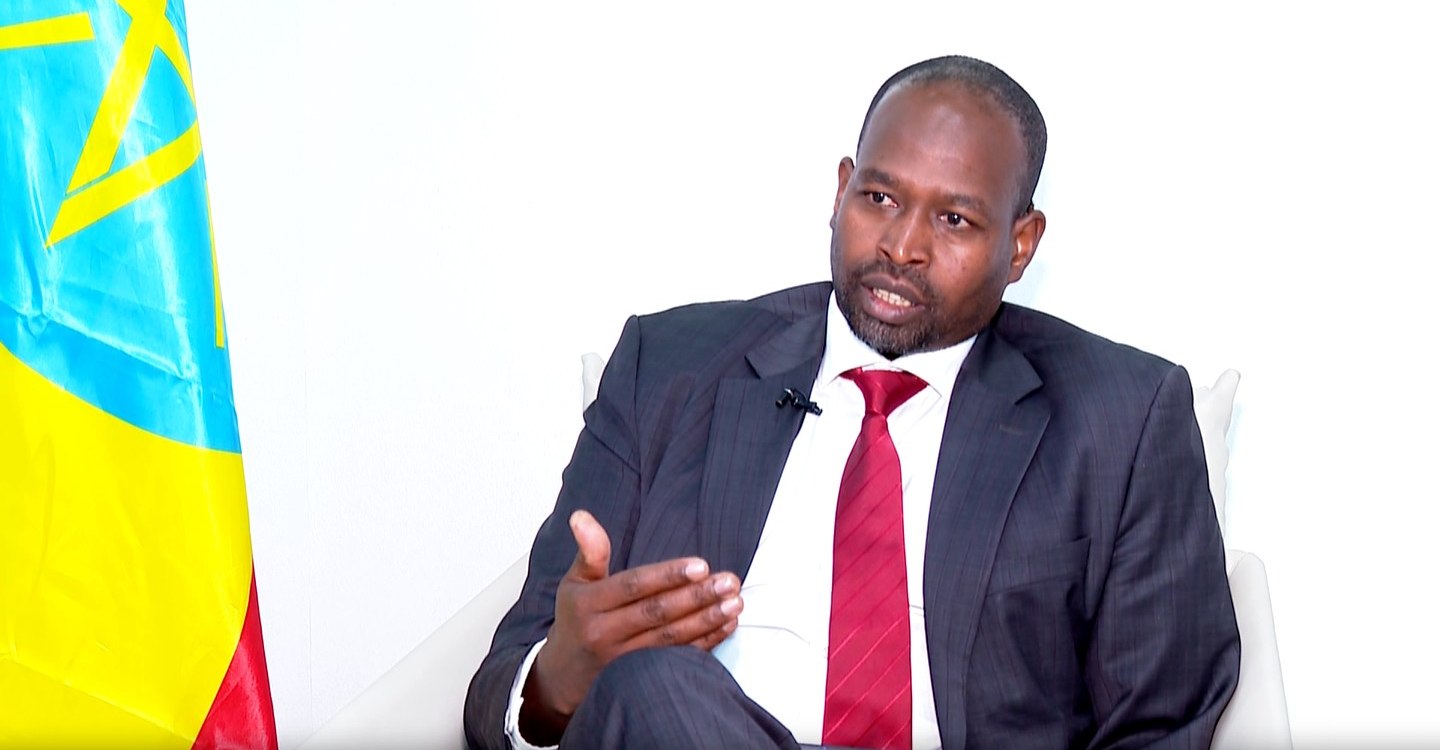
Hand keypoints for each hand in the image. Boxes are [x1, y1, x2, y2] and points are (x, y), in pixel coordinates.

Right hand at [519, 510, 742, 740]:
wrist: (563, 677)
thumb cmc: (575, 620)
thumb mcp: (574, 583)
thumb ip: (589, 551)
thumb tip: (581, 515)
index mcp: (589, 604)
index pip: (633, 586)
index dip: (668, 576)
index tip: (701, 565)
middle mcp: (605, 633)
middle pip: (656, 613)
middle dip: (697, 596)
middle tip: (728, 581)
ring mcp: (623, 661)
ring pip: (670, 639)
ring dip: (707, 620)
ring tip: (735, 602)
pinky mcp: (639, 678)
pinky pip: (677, 658)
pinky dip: (705, 643)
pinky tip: (727, 625)